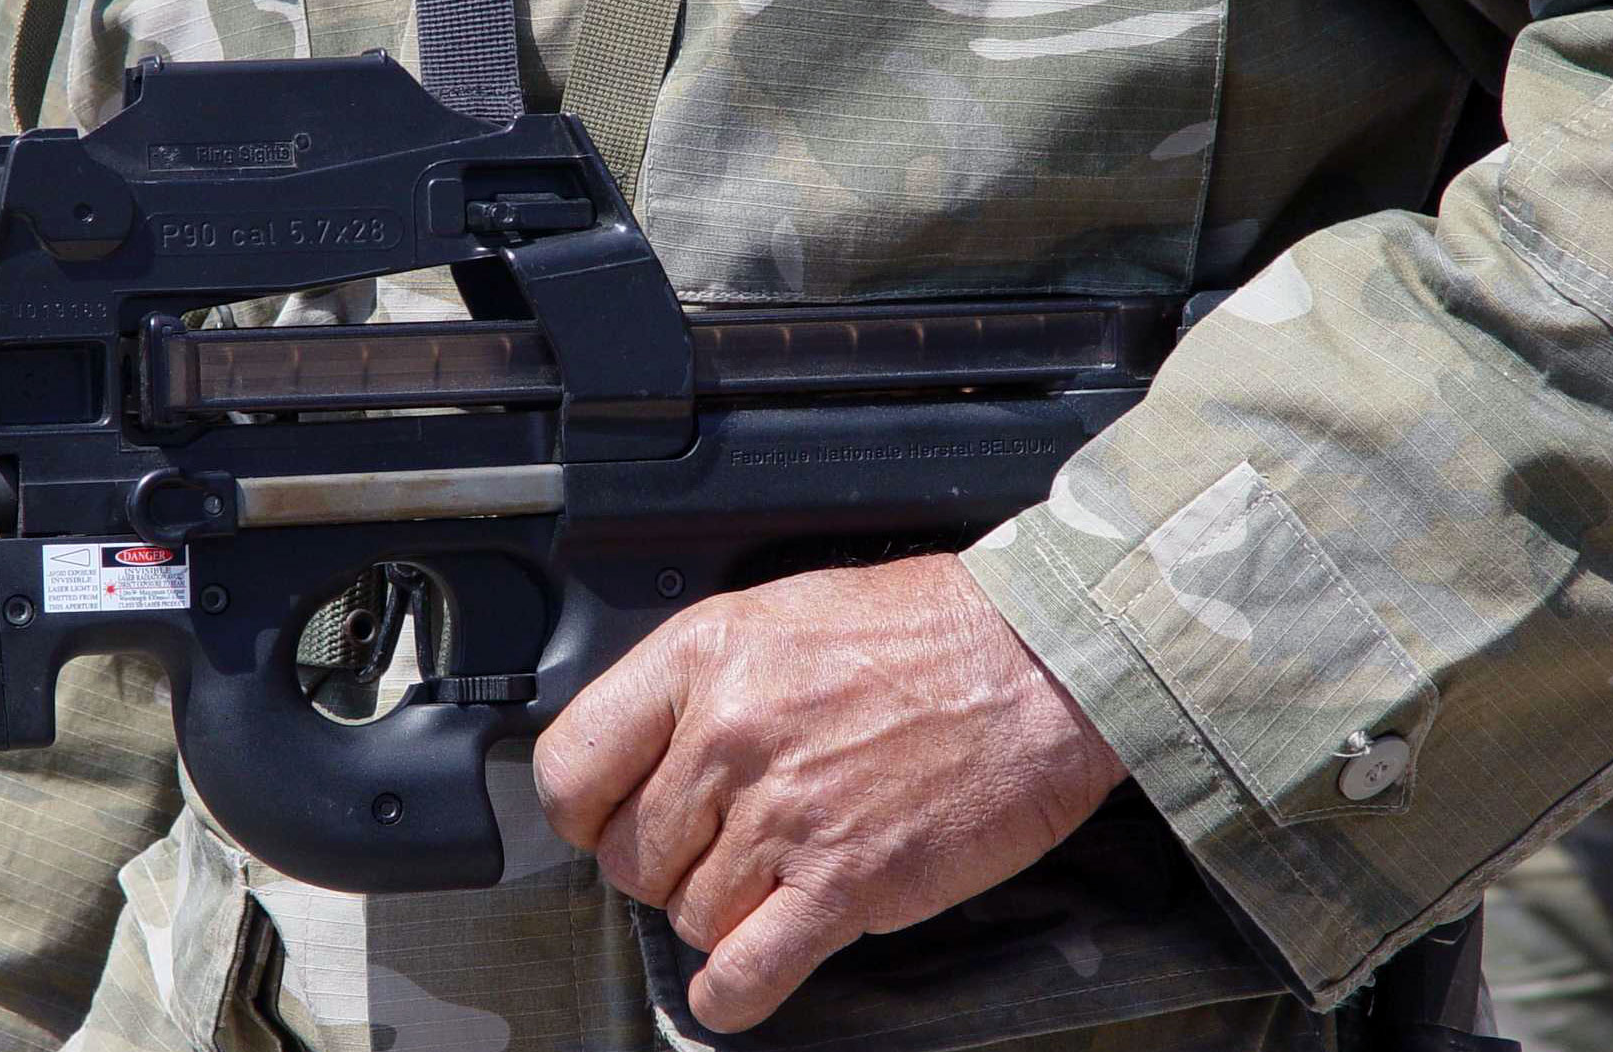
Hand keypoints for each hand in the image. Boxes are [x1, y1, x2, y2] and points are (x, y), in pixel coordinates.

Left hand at [533, 553, 1126, 1032]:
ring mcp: (785, 815)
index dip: (585, 811)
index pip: (571, 768)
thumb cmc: (923, 633)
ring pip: (687, 917)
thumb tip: (639, 759)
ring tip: (772, 879)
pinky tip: (742, 980)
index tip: (610, 819)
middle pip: (629, 857)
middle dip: (665, 866)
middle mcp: (729, 738)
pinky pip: (746, 973)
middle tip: (717, 847)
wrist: (1042, 660)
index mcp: (701, 659)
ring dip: (719, 915)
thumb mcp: (776, 618)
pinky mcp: (846, 884)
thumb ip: (697, 688)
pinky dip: (733, 994)